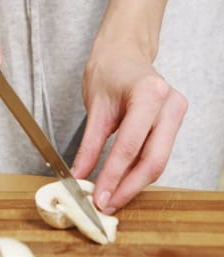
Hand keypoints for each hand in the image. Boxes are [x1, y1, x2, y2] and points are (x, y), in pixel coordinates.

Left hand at [72, 41, 187, 213]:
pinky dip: (139, 169)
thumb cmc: (109, 69)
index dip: (113, 176)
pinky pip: (157, 152)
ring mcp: (175, 113)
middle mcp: (170, 105)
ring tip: (111, 196)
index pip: (129, 146)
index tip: (98, 197)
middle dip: (128, 187)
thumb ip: (90, 145)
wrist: (124, 52)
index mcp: (150, 95)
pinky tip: (123, 180)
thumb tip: (80, 174)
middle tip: (106, 204)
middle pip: (153, 160)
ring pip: (158, 160)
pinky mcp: (172, 122)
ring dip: (134, 182)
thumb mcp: (95, 107)